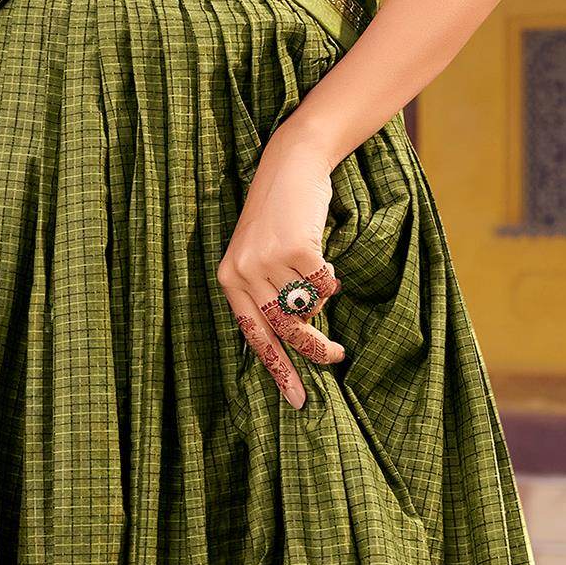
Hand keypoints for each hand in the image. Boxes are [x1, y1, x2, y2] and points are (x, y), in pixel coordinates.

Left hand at [216, 127, 347, 410]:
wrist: (290, 165)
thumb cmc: (279, 215)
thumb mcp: (259, 254)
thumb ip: (267, 293)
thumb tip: (294, 339)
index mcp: (229, 279)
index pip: (254, 336)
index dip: (277, 368)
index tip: (296, 399)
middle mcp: (244, 272)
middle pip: (284, 329)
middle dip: (313, 349)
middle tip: (335, 357)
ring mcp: (268, 260)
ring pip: (308, 307)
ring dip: (322, 301)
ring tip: (324, 282)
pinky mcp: (297, 247)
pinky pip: (325, 284)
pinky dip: (331, 278)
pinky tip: (322, 257)